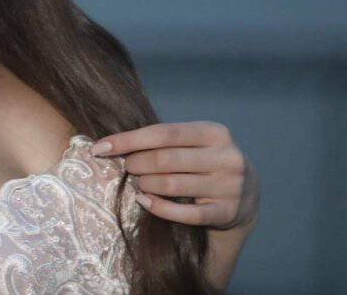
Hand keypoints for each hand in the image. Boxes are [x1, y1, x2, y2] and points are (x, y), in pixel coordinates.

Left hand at [91, 121, 258, 231]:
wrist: (246, 197)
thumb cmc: (206, 162)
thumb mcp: (195, 144)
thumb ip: (164, 140)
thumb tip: (112, 143)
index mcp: (215, 133)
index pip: (164, 133)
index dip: (128, 140)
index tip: (100, 148)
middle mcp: (227, 157)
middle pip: (165, 159)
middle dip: (137, 163)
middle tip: (127, 168)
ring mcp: (229, 187)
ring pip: (172, 185)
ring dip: (146, 184)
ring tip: (139, 183)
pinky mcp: (226, 213)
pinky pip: (184, 213)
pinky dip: (158, 207)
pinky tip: (144, 201)